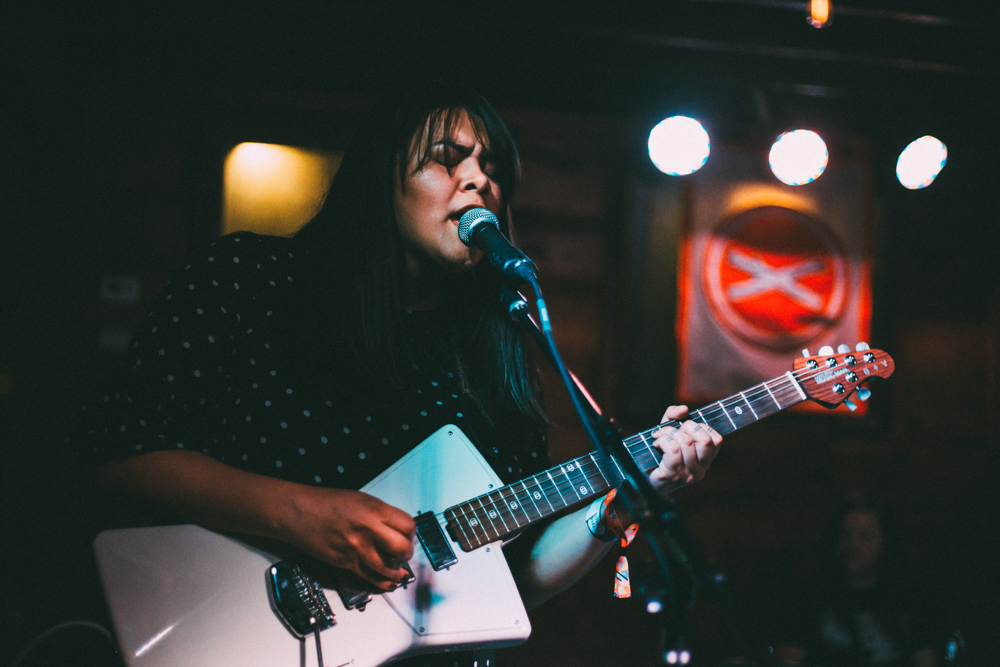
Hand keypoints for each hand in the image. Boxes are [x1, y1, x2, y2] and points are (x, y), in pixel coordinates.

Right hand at [280, 487, 416, 590]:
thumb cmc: (326, 503)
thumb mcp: (361, 499)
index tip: (409, 536)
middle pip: (402, 548)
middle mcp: (369, 529)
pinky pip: (370, 577)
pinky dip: (382, 582)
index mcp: (375, 510)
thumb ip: (380, 514)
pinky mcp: (346, 562)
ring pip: (388, 568)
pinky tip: (388, 582)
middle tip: (404, 553)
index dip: (411, 533)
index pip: (408, 526)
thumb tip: (396, 528)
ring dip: (397, 572)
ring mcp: (357, 548)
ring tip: (399, 571)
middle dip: (407, 553)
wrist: (299, 512)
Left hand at [648, 405, 721, 492]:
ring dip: (668, 432)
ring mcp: (687, 474)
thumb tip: (684, 409)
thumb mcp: (668, 431)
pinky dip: (662, 440)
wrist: (643, 479)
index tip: (685, 428)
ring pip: (686, 442)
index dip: (701, 427)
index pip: (717, 440)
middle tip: (672, 430)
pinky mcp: (672, 475)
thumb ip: (674, 416)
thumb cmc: (658, 454)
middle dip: (686, 427)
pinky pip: (673, 449)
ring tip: (659, 436)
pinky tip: (656, 444)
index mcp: (705, 460)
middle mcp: (700, 469)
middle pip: (705, 440)